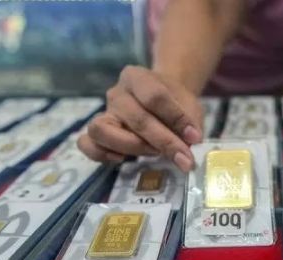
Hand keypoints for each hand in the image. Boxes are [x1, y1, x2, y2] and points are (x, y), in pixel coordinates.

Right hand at [78, 66, 202, 171]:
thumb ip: (189, 122)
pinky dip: (101, 155)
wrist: (159, 100)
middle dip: (163, 142)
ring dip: (132, 147)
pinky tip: (122, 159)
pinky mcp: (97, 133)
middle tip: (183, 158)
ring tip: (153, 153)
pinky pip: (87, 144)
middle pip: (136, 118)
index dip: (176, 119)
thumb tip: (190, 143)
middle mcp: (116, 93)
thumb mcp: (188, 105)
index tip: (195, 137)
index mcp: (138, 77)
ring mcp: (104, 113)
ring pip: (102, 131)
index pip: (155, 96)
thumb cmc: (174, 102)